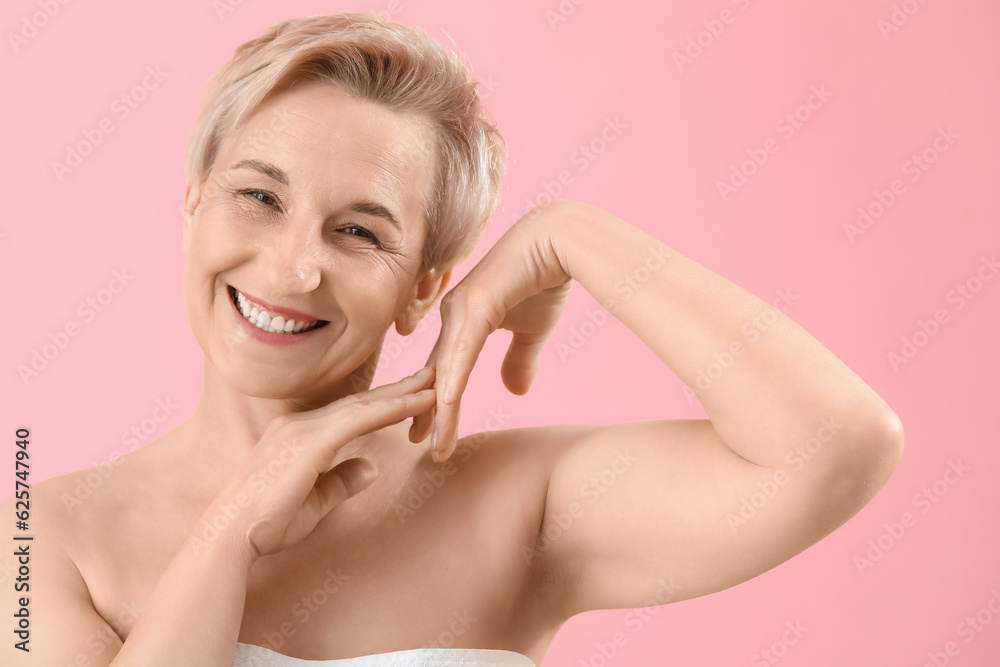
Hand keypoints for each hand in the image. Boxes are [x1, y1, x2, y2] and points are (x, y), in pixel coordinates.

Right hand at [198, 368, 435, 560]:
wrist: (231, 535)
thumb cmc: (267, 525)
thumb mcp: (314, 502)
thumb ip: (341, 482)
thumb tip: (371, 468)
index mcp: (296, 435)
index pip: (348, 414)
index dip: (381, 403)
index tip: (409, 394)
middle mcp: (299, 424)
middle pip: (359, 402)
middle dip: (397, 388)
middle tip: (430, 374)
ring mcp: (303, 429)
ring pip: (363, 405)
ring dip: (402, 394)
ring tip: (434, 383)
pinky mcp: (311, 442)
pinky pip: (360, 420)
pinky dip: (391, 409)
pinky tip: (415, 404)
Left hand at [409, 199, 577, 462]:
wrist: (560, 240)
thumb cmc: (545, 278)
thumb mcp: (533, 330)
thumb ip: (519, 358)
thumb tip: (514, 391)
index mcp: (463, 321)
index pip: (445, 370)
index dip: (437, 403)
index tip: (431, 434)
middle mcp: (454, 316)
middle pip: (436, 374)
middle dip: (427, 412)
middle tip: (418, 445)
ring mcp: (461, 309)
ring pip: (446, 370)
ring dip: (440, 410)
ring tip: (435, 443)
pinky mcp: (476, 304)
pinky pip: (462, 350)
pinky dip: (454, 379)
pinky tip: (447, 405)